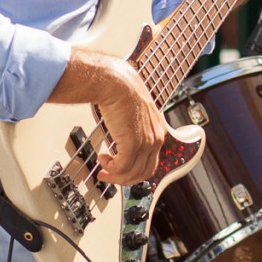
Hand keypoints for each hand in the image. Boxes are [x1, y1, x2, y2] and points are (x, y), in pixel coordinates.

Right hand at [50, 48, 167, 185]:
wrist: (116, 82)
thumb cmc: (121, 91)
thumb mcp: (134, 112)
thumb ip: (134, 126)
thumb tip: (122, 139)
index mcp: (158, 131)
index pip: (151, 162)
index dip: (134, 170)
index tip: (120, 170)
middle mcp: (156, 138)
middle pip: (144, 173)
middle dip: (124, 179)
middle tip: (108, 175)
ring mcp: (146, 143)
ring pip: (132, 174)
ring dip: (114, 175)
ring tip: (103, 168)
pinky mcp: (133, 144)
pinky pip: (122, 168)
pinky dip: (110, 168)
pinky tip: (102, 158)